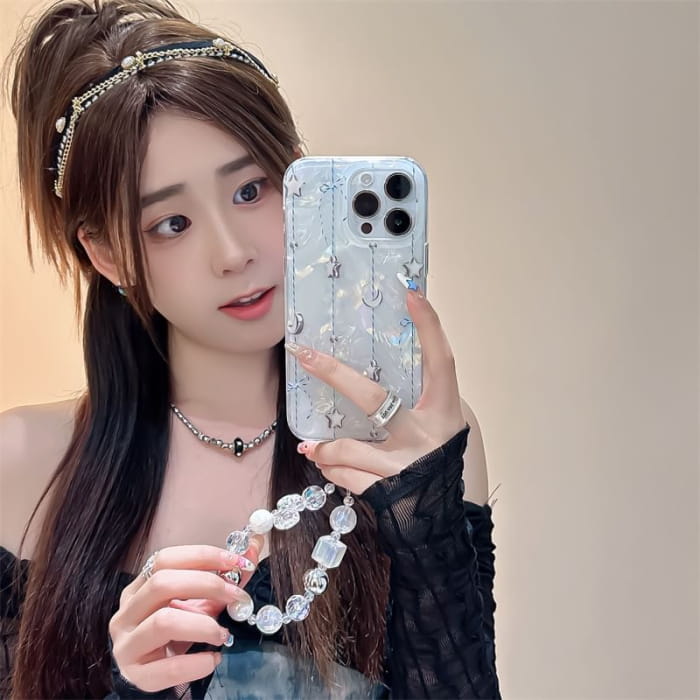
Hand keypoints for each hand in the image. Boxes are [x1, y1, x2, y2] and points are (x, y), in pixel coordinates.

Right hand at [108, 537, 261, 692]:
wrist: (151, 675)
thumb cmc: (176, 632)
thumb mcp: (197, 602)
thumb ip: (223, 578)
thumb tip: (253, 548)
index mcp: (138, 589)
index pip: (165, 559)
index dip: (203, 556)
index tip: (237, 562)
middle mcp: (126, 613)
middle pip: (162, 583)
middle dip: (207, 585)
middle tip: (236, 596)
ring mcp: (126, 646)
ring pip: (163, 622)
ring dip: (203, 624)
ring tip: (223, 634)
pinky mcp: (136, 677)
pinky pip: (168, 668)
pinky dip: (198, 663)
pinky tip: (213, 659)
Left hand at [285, 288, 465, 493]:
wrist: (440, 518)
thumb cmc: (437, 461)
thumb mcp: (438, 424)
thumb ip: (417, 397)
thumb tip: (380, 360)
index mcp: (443, 411)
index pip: (441, 360)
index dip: (430, 326)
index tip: (412, 292)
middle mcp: (426, 436)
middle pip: (374, 398)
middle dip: (334, 374)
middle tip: (304, 354)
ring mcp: (405, 466)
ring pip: (349, 448)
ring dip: (325, 447)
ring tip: (311, 447)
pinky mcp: (387, 491)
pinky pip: (346, 475)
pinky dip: (331, 468)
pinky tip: (327, 465)